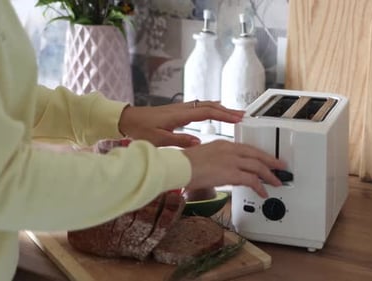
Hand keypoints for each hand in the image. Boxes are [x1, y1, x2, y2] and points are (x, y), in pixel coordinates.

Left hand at [118, 101, 243, 147]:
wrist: (128, 119)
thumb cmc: (141, 129)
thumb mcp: (159, 139)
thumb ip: (179, 140)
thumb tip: (198, 142)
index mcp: (180, 116)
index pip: (207, 113)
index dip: (223, 115)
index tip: (237, 119)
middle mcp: (182, 109)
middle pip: (210, 106)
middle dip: (227, 110)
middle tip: (243, 115)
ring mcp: (181, 109)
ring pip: (205, 105)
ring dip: (221, 108)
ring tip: (235, 113)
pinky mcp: (179, 111)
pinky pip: (200, 107)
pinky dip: (212, 107)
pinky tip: (216, 109)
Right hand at [182, 140, 286, 197]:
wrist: (178, 167)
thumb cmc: (184, 166)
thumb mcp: (204, 158)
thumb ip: (218, 162)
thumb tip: (226, 173)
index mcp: (223, 144)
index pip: (247, 148)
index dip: (259, 155)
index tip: (266, 159)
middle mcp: (229, 149)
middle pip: (257, 154)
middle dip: (271, 161)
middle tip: (280, 166)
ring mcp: (231, 160)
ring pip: (258, 166)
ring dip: (269, 175)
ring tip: (276, 182)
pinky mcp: (230, 172)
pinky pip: (251, 180)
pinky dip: (259, 186)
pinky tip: (263, 192)